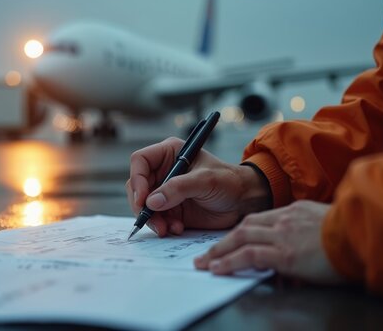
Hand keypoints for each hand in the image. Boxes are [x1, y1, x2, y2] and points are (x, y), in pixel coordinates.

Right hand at [125, 137, 270, 236]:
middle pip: (137, 186)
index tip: (143, 199)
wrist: (244, 202)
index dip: (137, 179)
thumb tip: (151, 201)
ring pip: (144, 205)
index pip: (140, 161)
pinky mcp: (170, 209)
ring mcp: (165, 191)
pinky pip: (156, 219)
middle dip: (142, 205)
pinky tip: (177, 228)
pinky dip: (163, 226)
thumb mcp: (205, 180)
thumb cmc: (229, 181)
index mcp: (169, 153)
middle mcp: (163, 171)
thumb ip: (178, 188)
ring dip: (153, 219)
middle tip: (151, 219)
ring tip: (168, 228)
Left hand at [194, 200, 343, 283]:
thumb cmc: (355, 236)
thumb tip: (298, 256)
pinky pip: (249, 255)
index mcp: (296, 211)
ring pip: (241, 238)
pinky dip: (230, 262)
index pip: (260, 219)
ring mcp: (283, 235)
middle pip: (245, 226)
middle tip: (207, 252)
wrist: (366, 235)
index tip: (230, 240)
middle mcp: (285, 219)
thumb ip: (308, 236)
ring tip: (205, 263)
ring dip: (219, 251)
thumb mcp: (327, 227)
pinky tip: (218, 268)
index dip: (242, 230)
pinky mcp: (284, 253)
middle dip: (224, 240)